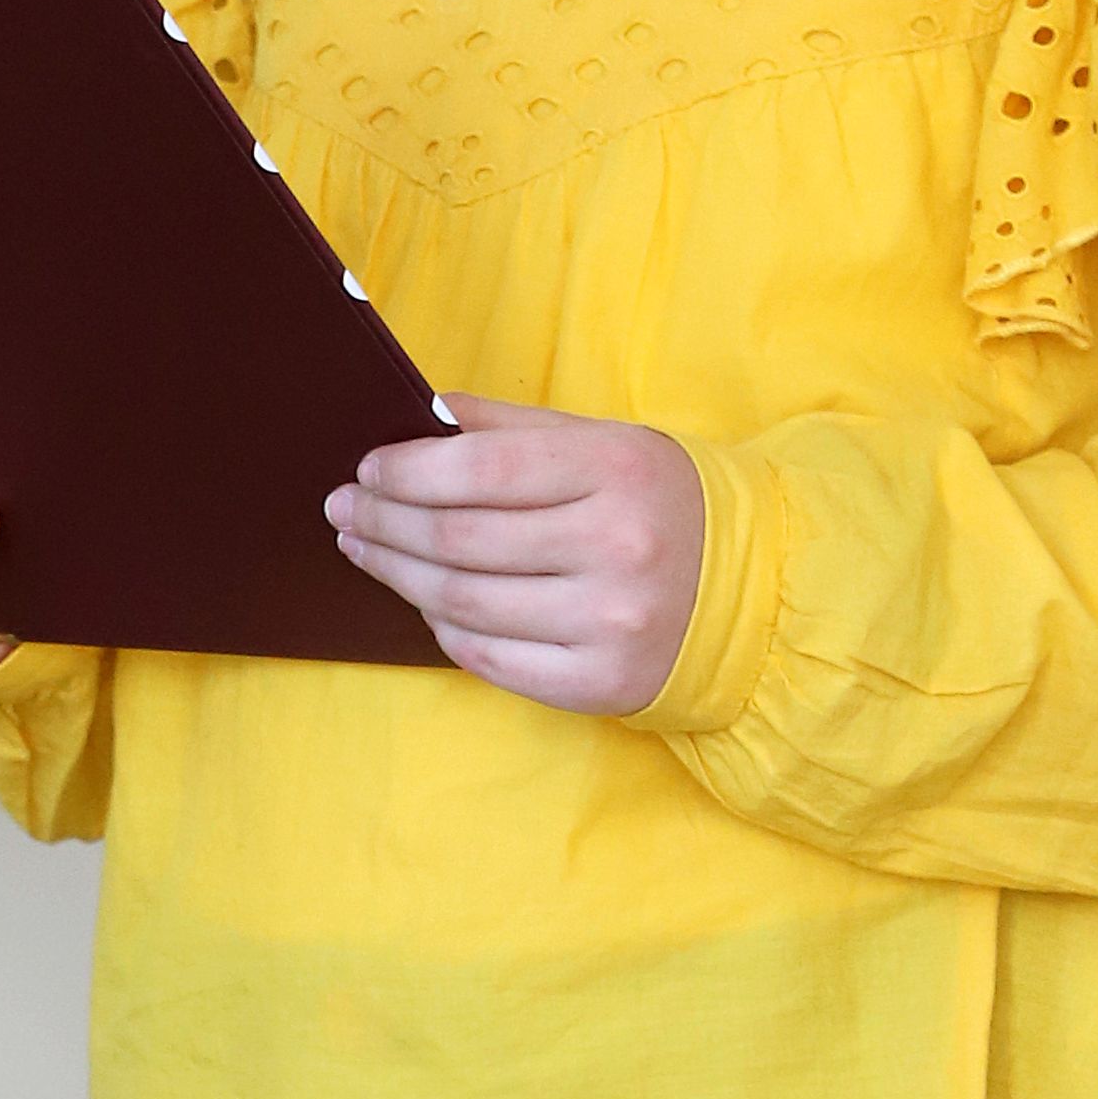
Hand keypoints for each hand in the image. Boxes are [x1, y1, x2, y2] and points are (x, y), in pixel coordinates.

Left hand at [324, 393, 703, 712]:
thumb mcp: (607, 442)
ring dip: (399, 574)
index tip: (367, 470)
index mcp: (616, 471)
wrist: (754, 593)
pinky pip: (490, 659)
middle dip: (385, 522)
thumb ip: (516, 426)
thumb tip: (426, 416)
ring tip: (367, 550)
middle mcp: (616, 548)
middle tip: (343, 510)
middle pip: (460, 539)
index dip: (408, 471)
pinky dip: (444, 629)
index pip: (482, 468)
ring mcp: (609, 622)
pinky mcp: (600, 682)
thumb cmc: (663, 504)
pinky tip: (425, 603)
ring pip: (463, 602)